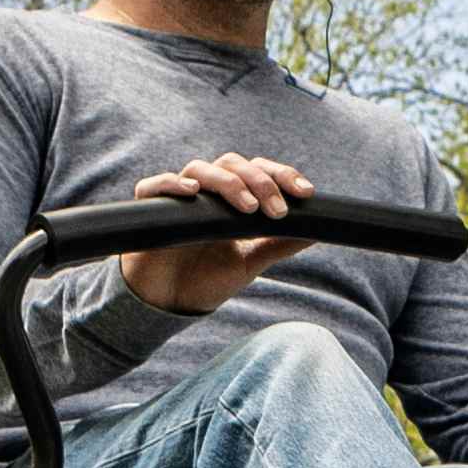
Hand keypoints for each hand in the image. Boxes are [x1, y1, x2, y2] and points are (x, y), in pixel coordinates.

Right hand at [116, 155, 316, 312]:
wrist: (170, 303)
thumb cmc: (208, 279)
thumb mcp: (250, 262)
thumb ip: (278, 244)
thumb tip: (317, 231)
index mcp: (231, 198)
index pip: (258, 171)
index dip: (282, 175)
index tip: (307, 194)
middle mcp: (206, 192)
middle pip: (233, 164)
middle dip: (260, 182)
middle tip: (276, 211)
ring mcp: (178, 198)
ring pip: (199, 168)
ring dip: (227, 182)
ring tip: (247, 207)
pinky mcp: (150, 210)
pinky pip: (154, 186)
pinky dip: (172, 183)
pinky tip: (192, 192)